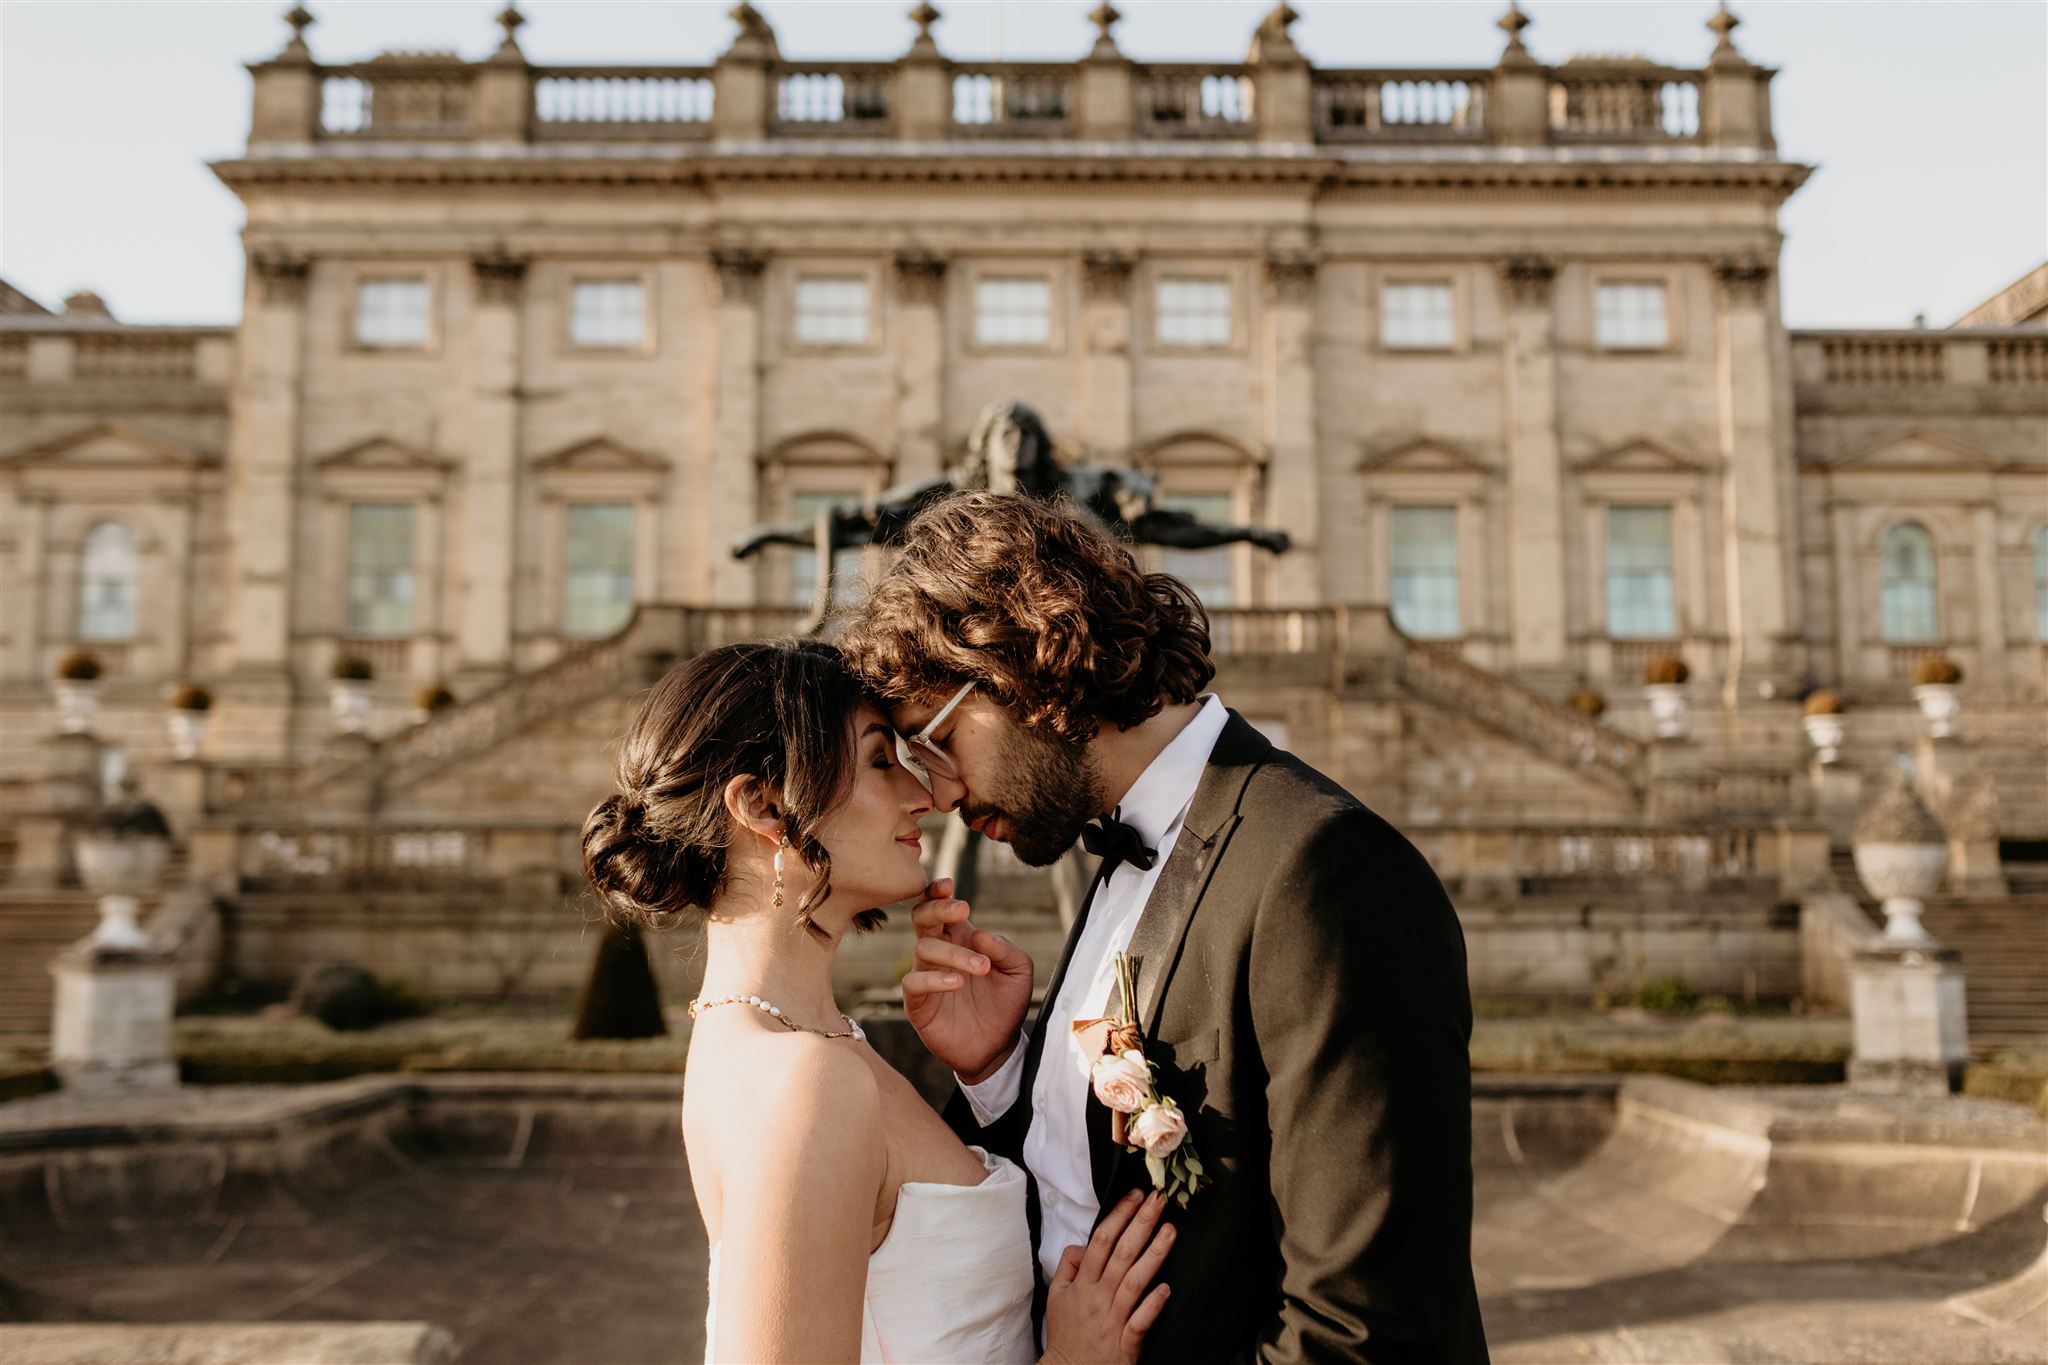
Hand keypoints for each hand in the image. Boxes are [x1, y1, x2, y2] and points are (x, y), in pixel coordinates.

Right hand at [900, 878, 1032, 1083]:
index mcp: (960, 939)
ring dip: (953, 953)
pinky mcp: (917, 1004)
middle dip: (938, 908)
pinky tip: (956, 982)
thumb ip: (1006, 950)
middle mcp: (939, 954)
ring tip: (982, 967)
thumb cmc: (1006, 1006)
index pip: (940, 908)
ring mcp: (925, 976)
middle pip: (922, 919)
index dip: (938, 893)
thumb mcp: (1019, 974)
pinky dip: (934, 978)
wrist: (997, 1049)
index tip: (949, 886)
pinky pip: (914, 982)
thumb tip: (980, 934)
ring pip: (924, 949)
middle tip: (963, 910)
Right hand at [1041, 1190, 1174, 1363]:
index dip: (1119, 1216)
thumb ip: (1067, 1266)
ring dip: (1153, 1255)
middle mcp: (1098, 1297)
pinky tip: (1166, 1289)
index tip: (1135, 1196)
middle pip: (1121, 1254)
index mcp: (1082, 1283)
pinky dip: (1152, 1306)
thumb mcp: (1056, 1296)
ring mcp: (1112, 1319)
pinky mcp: (1125, 1342)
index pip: (1101, 1241)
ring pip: (1134, 1282)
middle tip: (1159, 1200)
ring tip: (1170, 1231)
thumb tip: (1080, 1246)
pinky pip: (1140, 1321)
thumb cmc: (1067, 1333)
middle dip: (1141, 1223)